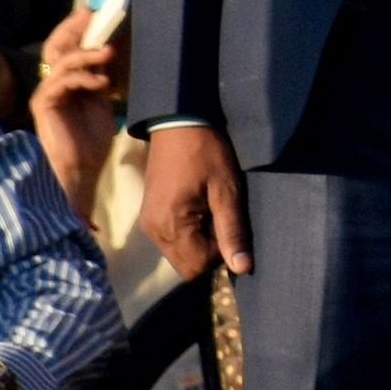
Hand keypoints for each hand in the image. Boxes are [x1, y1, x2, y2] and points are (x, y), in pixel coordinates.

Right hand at [29, 11, 121, 218]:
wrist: (82, 172)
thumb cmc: (91, 141)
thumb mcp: (101, 101)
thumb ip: (101, 77)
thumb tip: (109, 49)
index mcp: (67, 81)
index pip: (67, 46)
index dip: (78, 28)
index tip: (94, 11)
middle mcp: (53, 83)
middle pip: (55, 45)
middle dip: (72, 28)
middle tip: (90, 15)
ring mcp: (46, 93)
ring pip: (61, 61)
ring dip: (86, 54)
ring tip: (108, 52)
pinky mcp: (43, 104)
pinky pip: (62, 82)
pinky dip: (83, 78)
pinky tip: (102, 82)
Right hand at [142, 122, 253, 277]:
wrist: (178, 121)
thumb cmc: (207, 152)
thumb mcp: (227, 190)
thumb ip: (232, 231)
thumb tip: (242, 268)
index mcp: (171, 226)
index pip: (198, 267)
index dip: (220, 254)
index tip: (228, 226)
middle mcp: (153, 231)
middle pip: (186, 266)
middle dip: (208, 250)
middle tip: (219, 216)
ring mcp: (147, 224)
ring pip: (178, 254)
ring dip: (198, 242)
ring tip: (209, 208)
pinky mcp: (148, 215)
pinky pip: (170, 239)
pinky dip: (187, 232)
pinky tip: (197, 206)